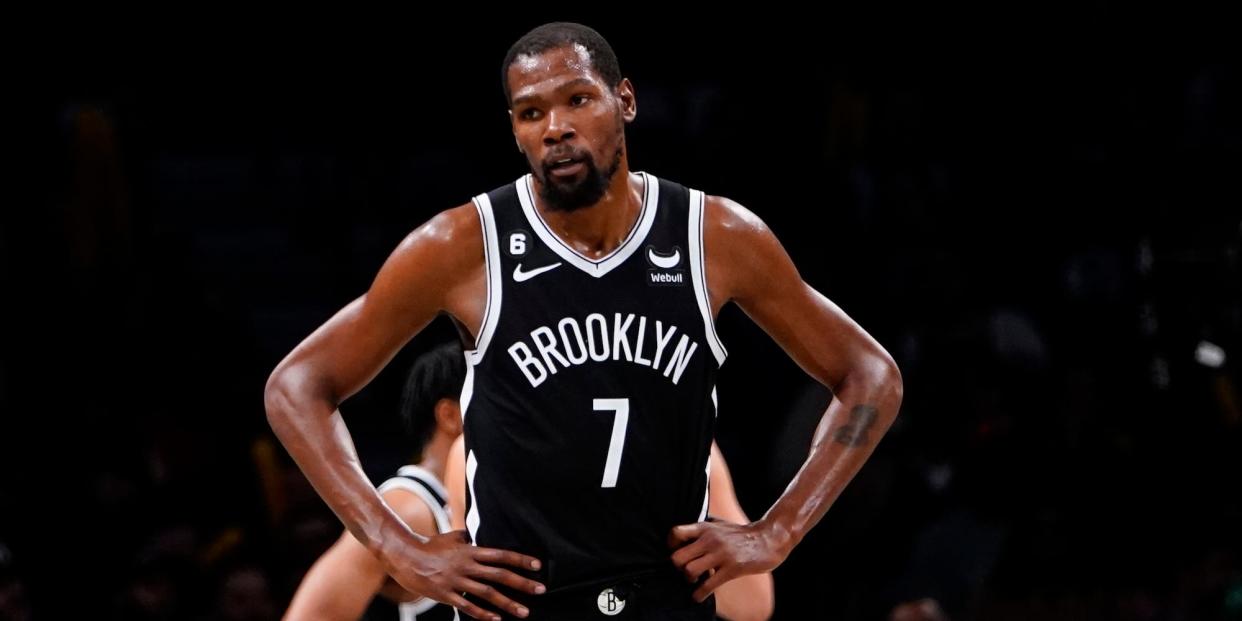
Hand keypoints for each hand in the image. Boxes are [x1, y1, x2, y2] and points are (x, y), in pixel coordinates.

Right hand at [380, 529, 544, 620]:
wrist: (404, 556)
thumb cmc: (429, 546)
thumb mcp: (452, 537)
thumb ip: (467, 537)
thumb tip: (477, 533)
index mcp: (470, 550)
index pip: (501, 555)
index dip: (520, 559)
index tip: (537, 565)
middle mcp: (466, 565)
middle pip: (499, 575)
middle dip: (522, 583)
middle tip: (541, 590)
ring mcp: (456, 581)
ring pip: (487, 593)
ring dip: (508, 603)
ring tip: (524, 611)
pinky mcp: (446, 595)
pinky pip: (467, 606)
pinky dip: (483, 614)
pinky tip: (497, 619)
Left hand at [668, 519, 788, 602]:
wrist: (768, 539)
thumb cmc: (741, 534)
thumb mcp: (719, 524)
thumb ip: (702, 529)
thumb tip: (683, 536)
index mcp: (705, 528)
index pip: (676, 533)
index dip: (671, 545)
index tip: (677, 552)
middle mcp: (710, 540)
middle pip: (677, 557)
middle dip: (677, 567)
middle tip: (684, 570)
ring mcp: (721, 555)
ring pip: (689, 571)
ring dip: (688, 579)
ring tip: (694, 580)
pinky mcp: (732, 569)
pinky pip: (708, 585)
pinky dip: (699, 594)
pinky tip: (698, 596)